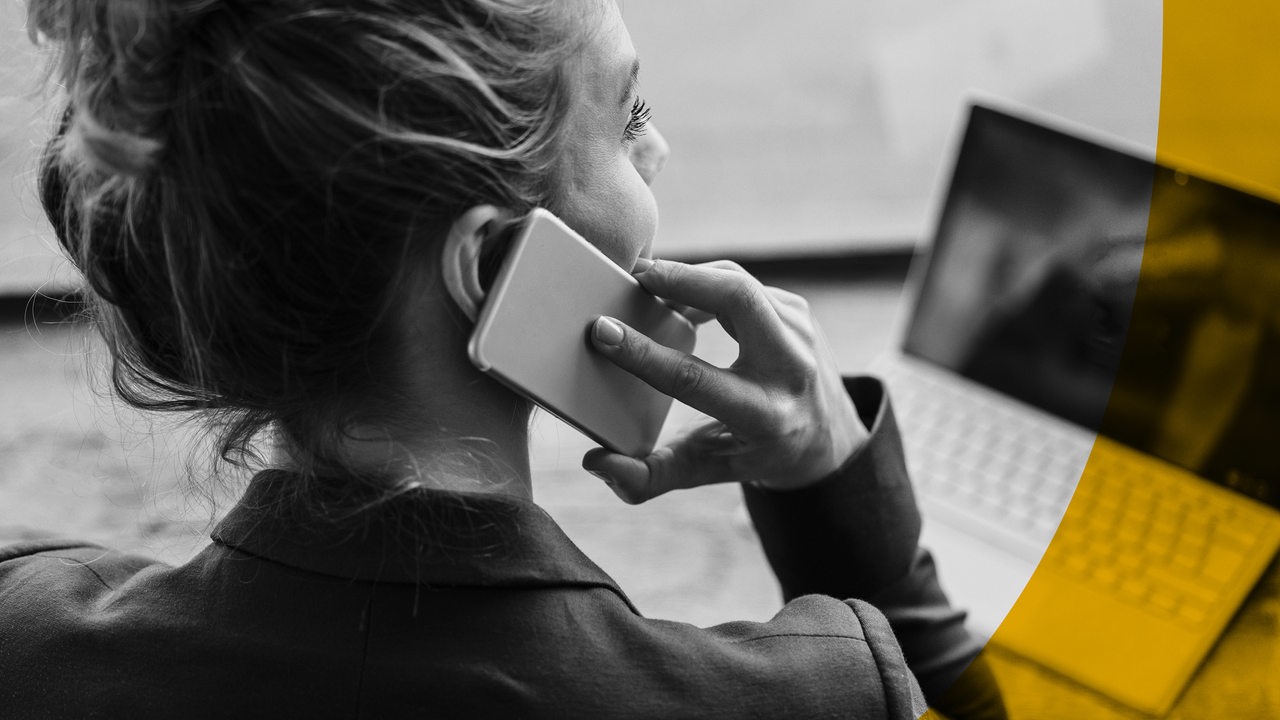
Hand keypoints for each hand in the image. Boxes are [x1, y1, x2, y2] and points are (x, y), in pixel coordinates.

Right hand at [583, 259, 867, 502]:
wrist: (825, 438)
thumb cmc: (753, 452)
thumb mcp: (704, 470)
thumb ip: (649, 478)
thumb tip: (597, 464)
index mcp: (764, 416)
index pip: (695, 379)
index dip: (645, 355)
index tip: (603, 331)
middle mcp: (790, 368)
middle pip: (738, 298)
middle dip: (681, 279)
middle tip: (631, 276)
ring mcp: (800, 331)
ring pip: (737, 281)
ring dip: (687, 277)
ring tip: (644, 285)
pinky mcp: (796, 310)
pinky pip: (741, 282)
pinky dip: (703, 281)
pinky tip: (674, 292)